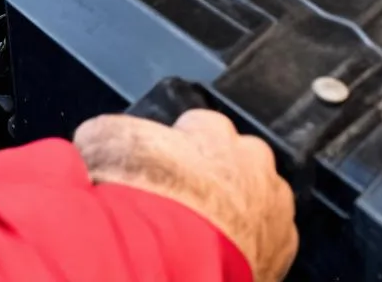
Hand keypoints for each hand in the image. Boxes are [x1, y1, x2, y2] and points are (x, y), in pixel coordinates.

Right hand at [74, 110, 296, 281]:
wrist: (179, 257)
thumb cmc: (149, 198)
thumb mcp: (104, 142)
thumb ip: (106, 132)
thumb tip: (95, 137)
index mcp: (211, 128)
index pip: (199, 125)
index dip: (178, 146)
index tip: (166, 165)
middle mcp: (251, 157)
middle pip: (237, 155)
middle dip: (218, 171)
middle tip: (189, 197)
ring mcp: (274, 201)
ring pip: (261, 194)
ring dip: (241, 206)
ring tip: (209, 230)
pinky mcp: (286, 245)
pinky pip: (272, 237)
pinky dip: (253, 244)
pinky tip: (224, 253)